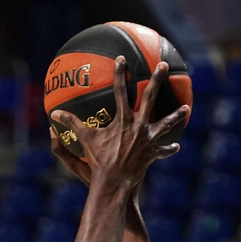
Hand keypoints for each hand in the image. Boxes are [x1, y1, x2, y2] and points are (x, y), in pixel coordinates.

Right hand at [51, 58, 186, 191]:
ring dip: (176, 115)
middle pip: (150, 97)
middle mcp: (139, 125)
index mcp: (122, 119)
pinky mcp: (152, 153)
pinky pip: (162, 150)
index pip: (119, 91)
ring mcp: (148, 139)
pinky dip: (168, 148)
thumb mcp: (84, 140)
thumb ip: (71, 125)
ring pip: (165, 123)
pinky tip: (175, 146)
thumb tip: (53, 116)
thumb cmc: (98, 161)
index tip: (122, 59)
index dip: (119, 74)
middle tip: (163, 65)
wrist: (114, 182)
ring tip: (186, 107)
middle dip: (157, 79)